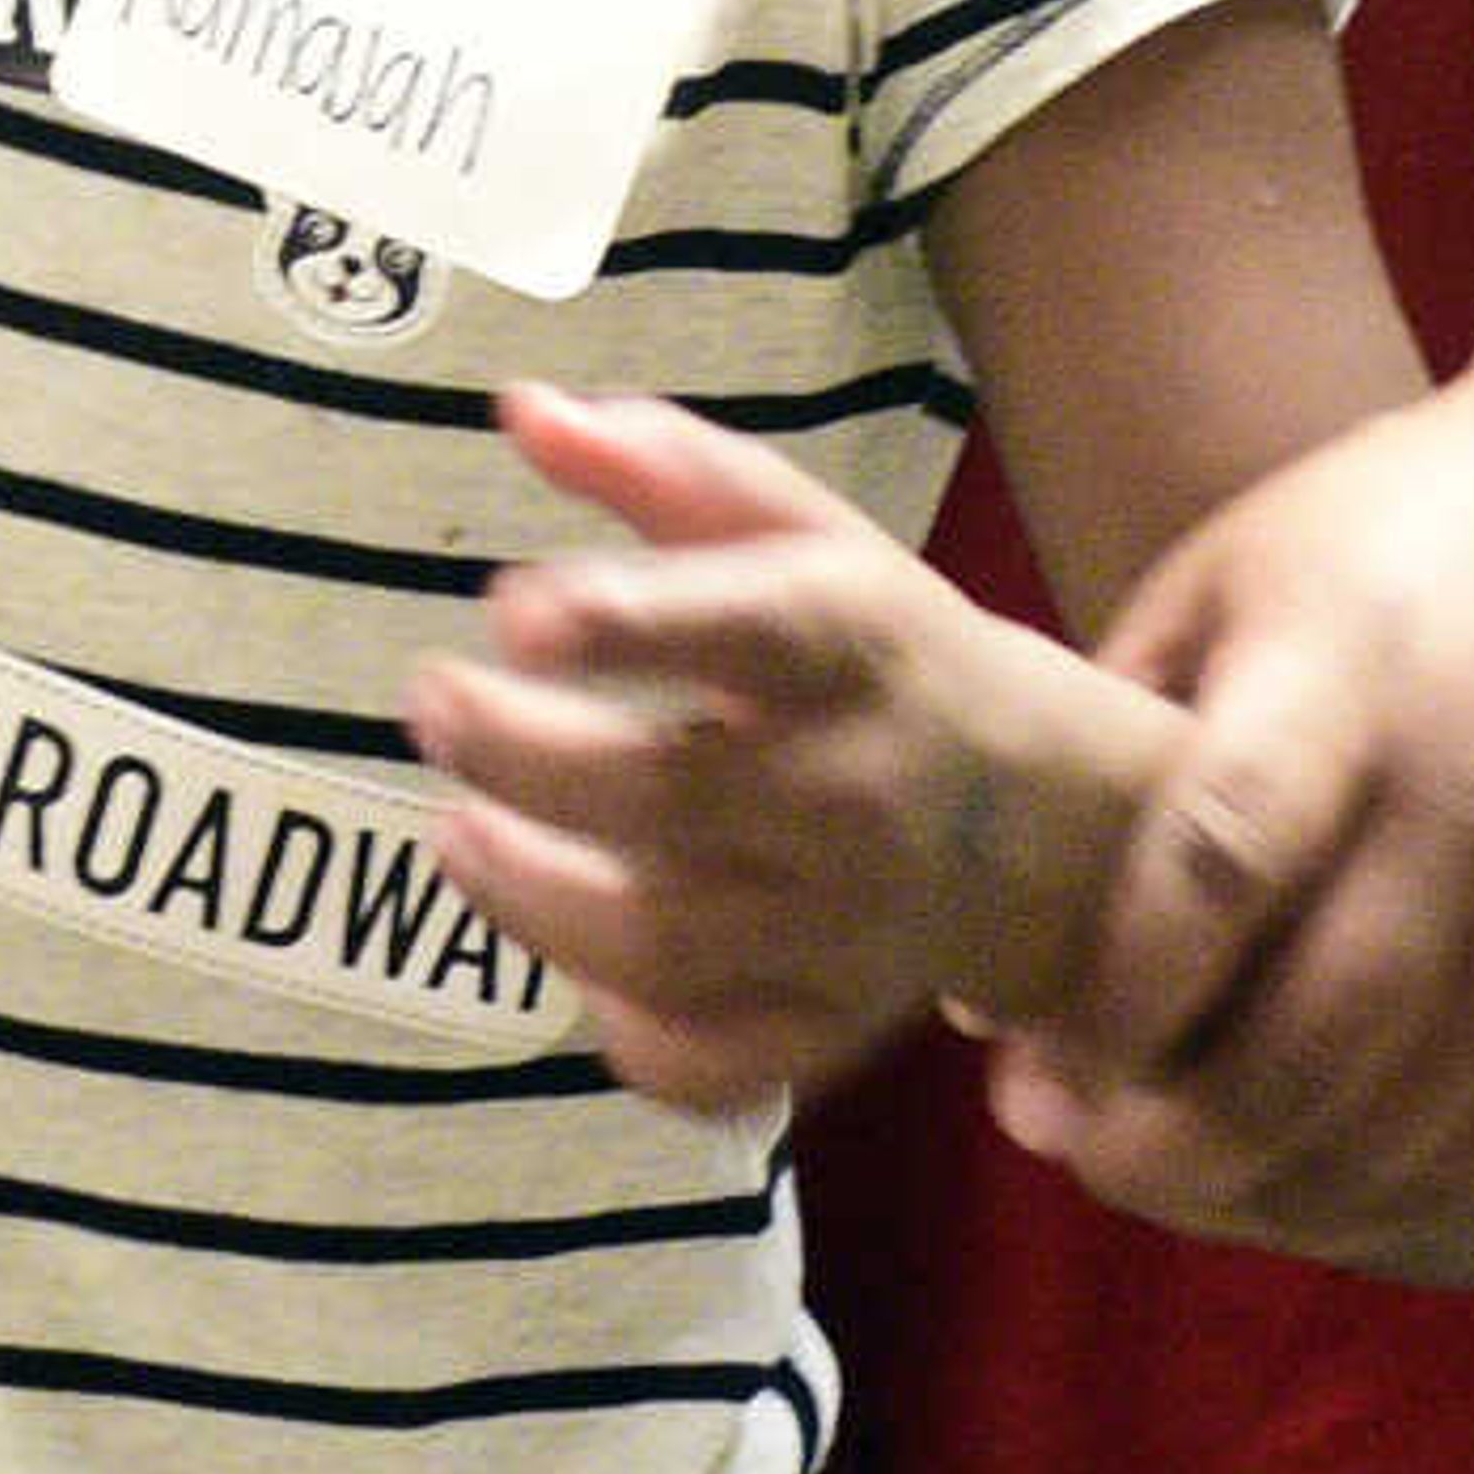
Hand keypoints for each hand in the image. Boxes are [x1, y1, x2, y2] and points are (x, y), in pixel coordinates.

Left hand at [405, 386, 1160, 1112]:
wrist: (1038, 815)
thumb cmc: (870, 646)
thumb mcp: (793, 529)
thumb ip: (658, 466)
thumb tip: (523, 412)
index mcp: (850, 641)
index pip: (745, 628)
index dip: (625, 621)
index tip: (514, 610)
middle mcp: (854, 790)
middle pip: (669, 798)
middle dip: (524, 755)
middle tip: (435, 701)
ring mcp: (846, 926)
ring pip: (667, 942)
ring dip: (531, 894)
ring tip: (457, 830)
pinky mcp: (833, 1028)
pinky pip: (711, 1061)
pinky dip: (624, 1029)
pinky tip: (568, 955)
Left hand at [982, 365, 1473, 1272]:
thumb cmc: (1396, 525)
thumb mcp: (1231, 569)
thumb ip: (1123, 722)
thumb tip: (1001, 915)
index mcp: (1342, 678)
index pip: (1219, 862)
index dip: (1120, 993)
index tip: (1031, 1066)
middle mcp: (1465, 804)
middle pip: (1314, 1032)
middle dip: (1176, 1137)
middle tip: (1076, 1156)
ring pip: (1408, 1118)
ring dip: (1272, 1189)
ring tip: (1169, 1185)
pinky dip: (1393, 1192)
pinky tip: (1302, 1187)